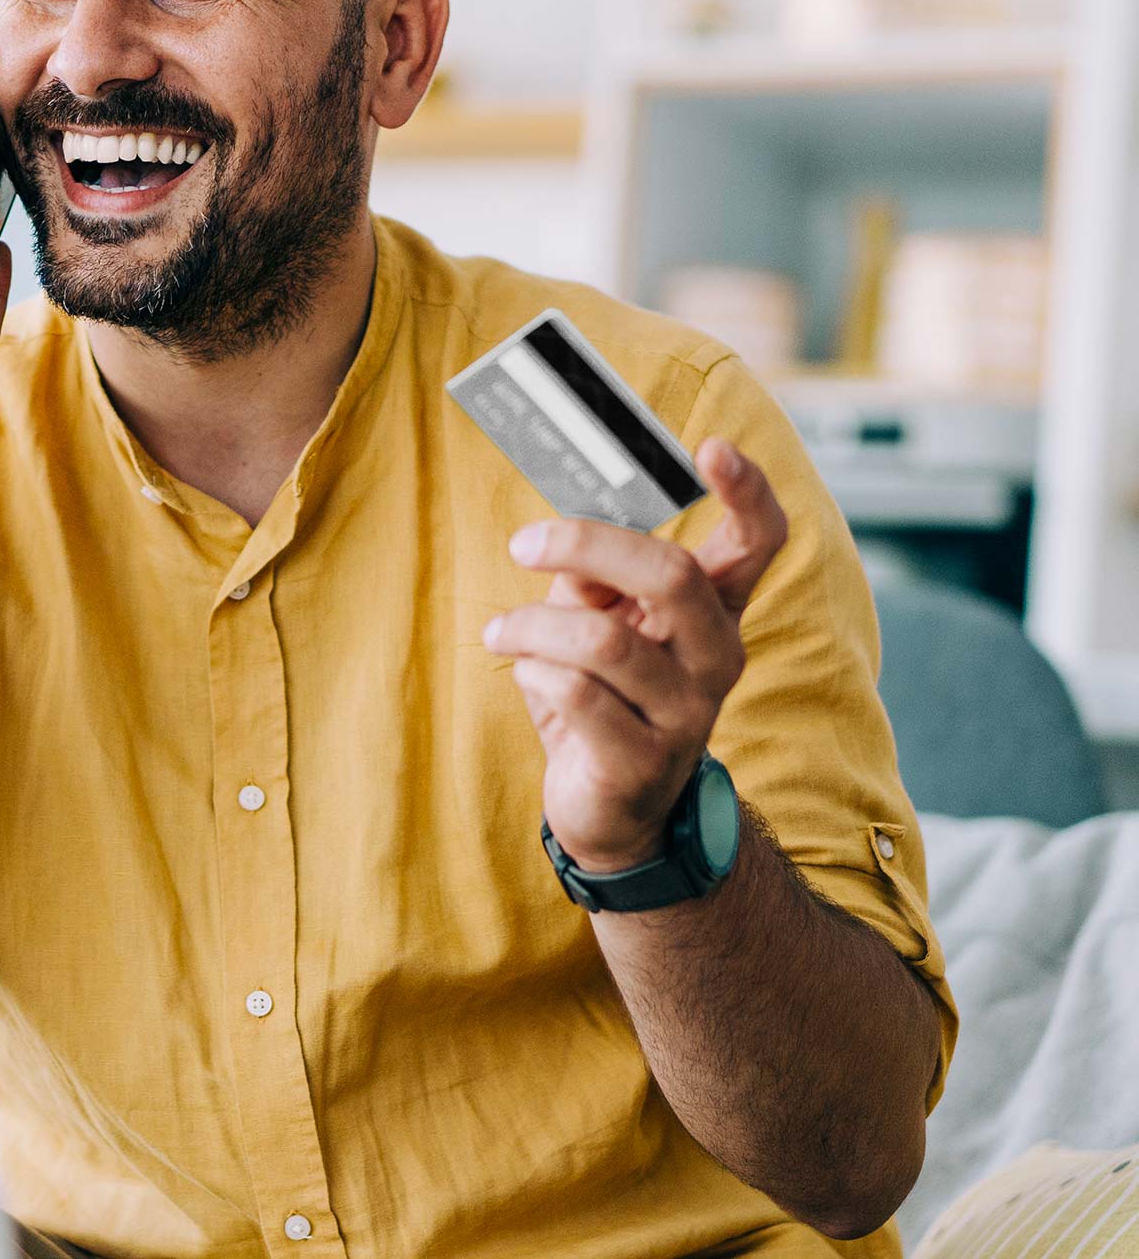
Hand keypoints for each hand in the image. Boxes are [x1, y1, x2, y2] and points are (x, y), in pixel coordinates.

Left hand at [481, 439, 788, 872]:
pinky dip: (533, 675)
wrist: (610, 811)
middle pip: (673, 575)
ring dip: (533, 626)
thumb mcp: (597, 623)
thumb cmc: (602, 698)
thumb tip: (569, 542)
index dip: (747, 491)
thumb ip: (591, 577)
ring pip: (604, 640)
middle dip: (589, 545)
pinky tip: (527, 679)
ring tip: (500, 633)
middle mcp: (716, 658)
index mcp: (714, 613)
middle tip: (524, 543)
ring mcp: (687, 714)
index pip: (758, 542)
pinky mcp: (642, 761)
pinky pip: (574, 694)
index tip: (709, 446)